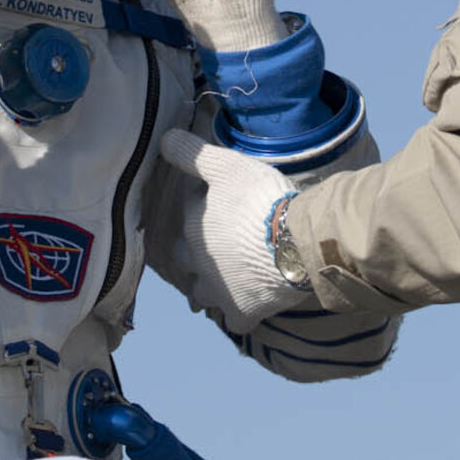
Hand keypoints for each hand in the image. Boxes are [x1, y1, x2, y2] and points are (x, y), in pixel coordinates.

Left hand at [154, 128, 293, 322]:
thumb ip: (193, 154)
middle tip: (216, 242)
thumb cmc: (261, 201)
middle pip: (185, 259)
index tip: (224, 198)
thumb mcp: (227, 166)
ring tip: (224, 278)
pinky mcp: (243, 311)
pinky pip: (236, 320)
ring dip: (210, 286)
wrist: (295, 243)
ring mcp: (219, 291)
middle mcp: (198, 263)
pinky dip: (240, 314)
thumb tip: (164, 139)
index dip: (204, 203)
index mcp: (193, 228)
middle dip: (194, 252)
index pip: (190, 213)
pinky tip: (249, 306)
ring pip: (203, 294)